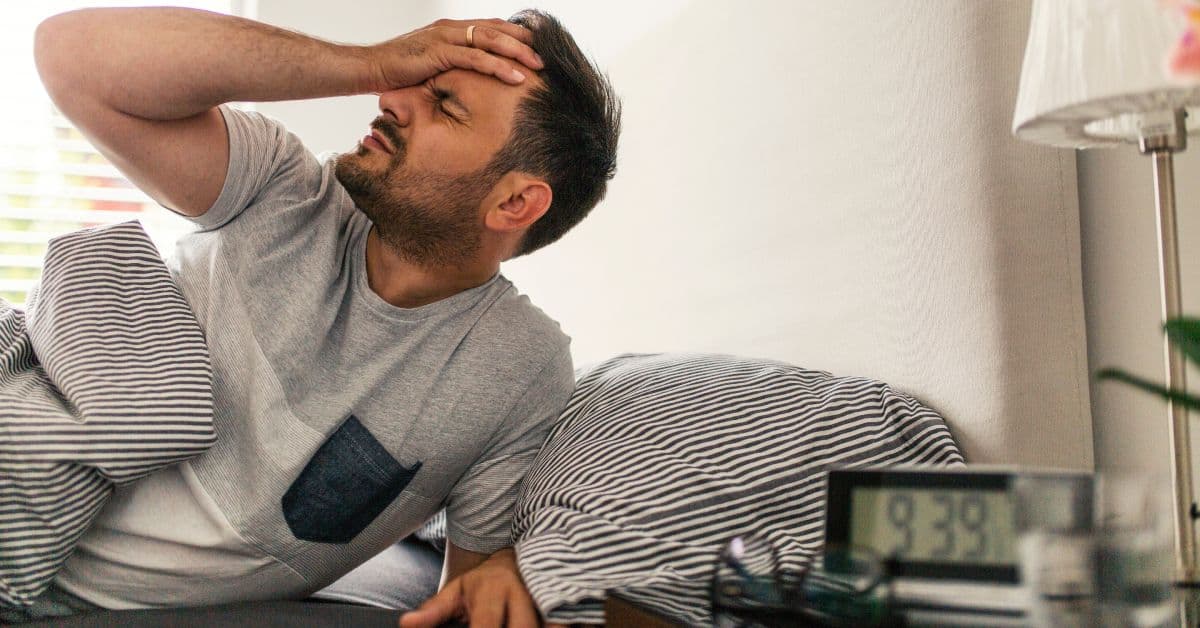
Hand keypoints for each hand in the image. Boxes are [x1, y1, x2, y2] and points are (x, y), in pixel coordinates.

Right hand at [368, 18, 544, 91]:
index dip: (515, 34)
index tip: (537, 46)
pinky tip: (516, 76)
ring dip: (518, 52)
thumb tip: (470, 80)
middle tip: (547, 56)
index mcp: (451, 29)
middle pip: (497, 29)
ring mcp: (445, 38)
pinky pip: (476, 58)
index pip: (490, 27)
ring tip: (539, 65)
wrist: (370, 68)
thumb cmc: (398, 71)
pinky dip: (499, 67)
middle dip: (524, 41)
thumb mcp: (432, 66)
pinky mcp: (440, 53)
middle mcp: (451, 28)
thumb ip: (452, 66)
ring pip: (491, 40)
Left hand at [398, 548, 563, 627]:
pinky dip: (555, 626)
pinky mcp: (563, 604)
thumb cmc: (484, 583)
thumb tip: (406, 624)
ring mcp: (547, 600)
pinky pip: (565, 623)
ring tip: (528, 627)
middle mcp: (524, 596)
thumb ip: (434, 611)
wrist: (518, 558)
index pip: (488, 626)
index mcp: (494, 592)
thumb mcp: (456, 592)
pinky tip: (545, 627)